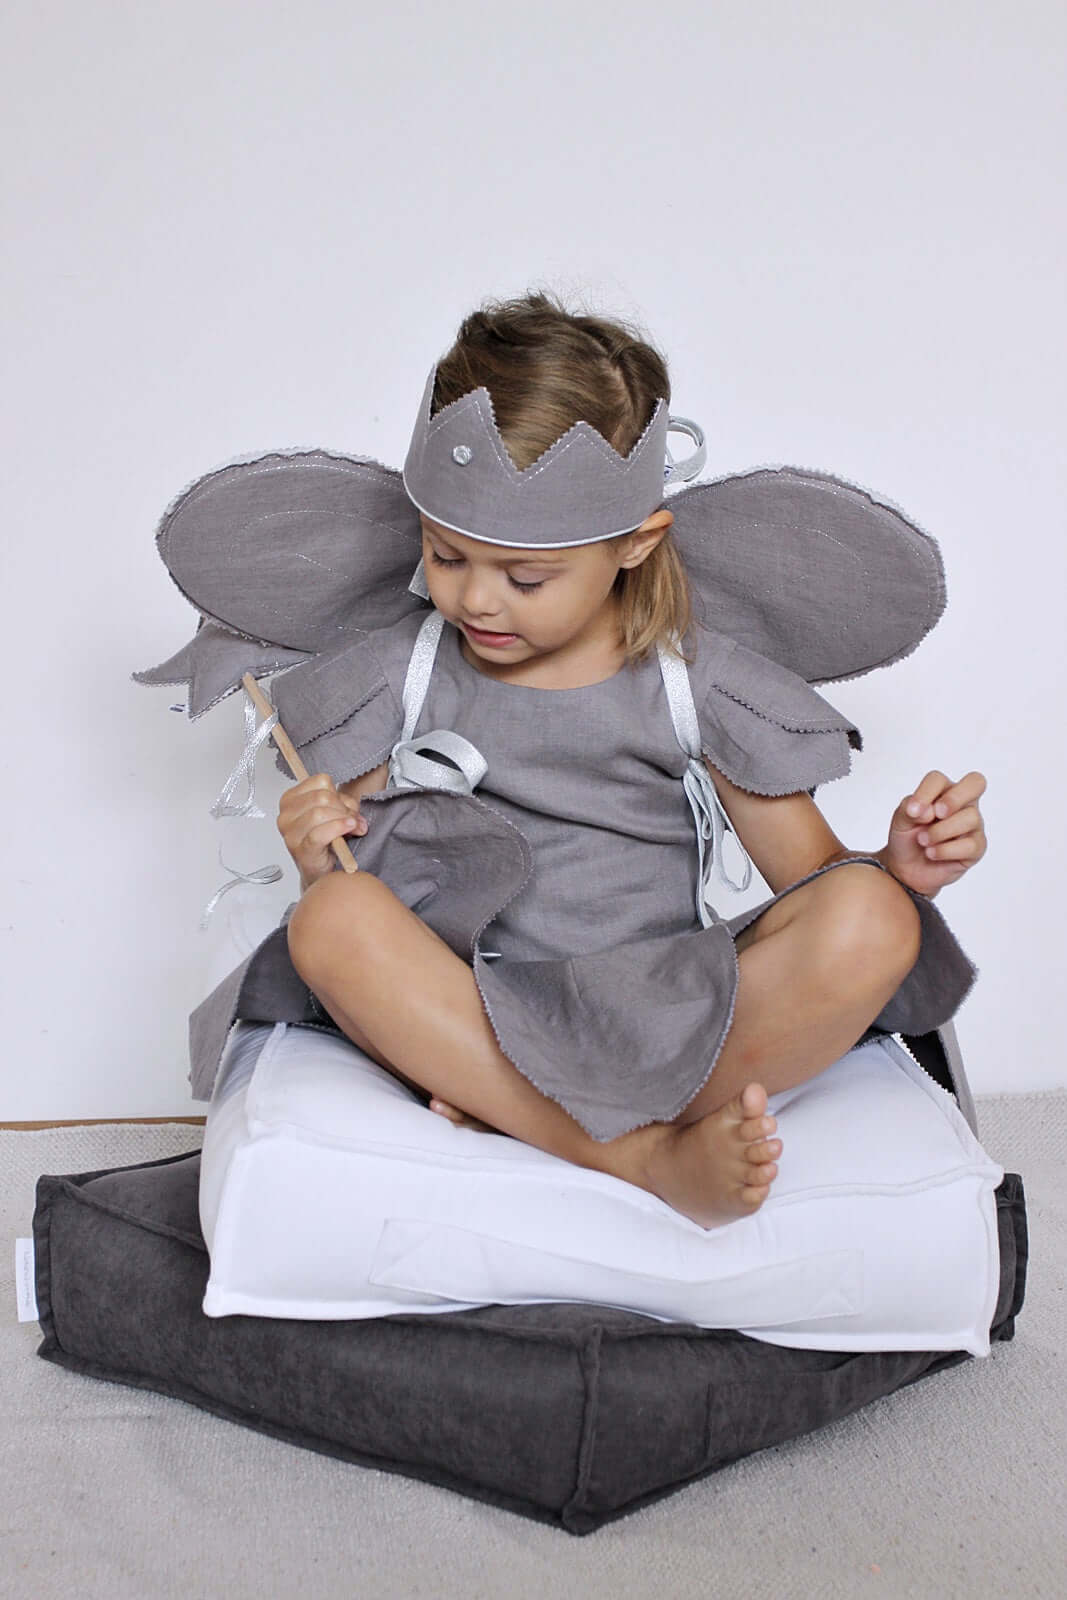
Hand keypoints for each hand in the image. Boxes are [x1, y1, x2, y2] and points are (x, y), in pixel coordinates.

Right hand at [277, 772, 366, 887]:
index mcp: (291, 800)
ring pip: (319, 813)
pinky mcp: (300, 849)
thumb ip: (344, 805)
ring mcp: (290, 834)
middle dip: (344, 808)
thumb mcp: (335, 813)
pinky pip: (319, 833)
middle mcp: (286, 815)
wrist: (320, 871)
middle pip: (322, 797)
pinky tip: (348, 829)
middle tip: (354, 820)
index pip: (320, 781)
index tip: (344, 806)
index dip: (339, 793)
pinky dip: (338, 828)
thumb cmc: (325, 841)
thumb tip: (353, 811)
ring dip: (343, 819)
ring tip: (353, 828)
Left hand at [881, 770, 986, 897]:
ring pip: (970, 817)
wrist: (905, 868)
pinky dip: (945, 850)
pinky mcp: (976, 847)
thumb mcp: (900, 819)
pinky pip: (970, 844)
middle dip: (954, 799)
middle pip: (976, 782)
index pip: (939, 779)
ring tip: (923, 841)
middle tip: (936, 814)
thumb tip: (931, 810)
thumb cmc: (907, 837)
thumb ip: (910, 807)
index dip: (925, 792)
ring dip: (940, 831)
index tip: (911, 811)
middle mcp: (962, 803)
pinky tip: (932, 853)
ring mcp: (973, 825)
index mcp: (942, 791)